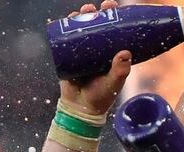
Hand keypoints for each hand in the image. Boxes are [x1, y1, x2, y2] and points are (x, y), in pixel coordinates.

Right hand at [60, 1, 131, 115]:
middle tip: (94, 9)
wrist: (81, 109)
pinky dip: (60, 30)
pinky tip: (57, 22)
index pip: (113, 28)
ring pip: (78, 29)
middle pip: (94, 24)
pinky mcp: (67, 56)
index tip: (112, 7)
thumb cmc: (101, 96)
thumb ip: (120, 71)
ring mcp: (81, 51)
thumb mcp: (113, 83)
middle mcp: (96, 48)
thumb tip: (125, 53)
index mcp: (110, 51)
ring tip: (79, 14)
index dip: (113, 15)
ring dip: (77, 17)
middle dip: (93, 12)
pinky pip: (63, 40)